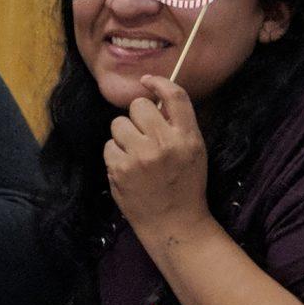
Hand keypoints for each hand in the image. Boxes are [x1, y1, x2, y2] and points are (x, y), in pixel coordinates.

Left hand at [105, 76, 211, 242]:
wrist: (174, 223)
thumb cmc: (185, 186)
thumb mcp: (195, 152)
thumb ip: (178, 125)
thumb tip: (155, 98)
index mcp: (187, 137)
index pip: (174, 96)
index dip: (158, 83)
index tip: (147, 81)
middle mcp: (164, 143)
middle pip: (138, 105)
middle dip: (138, 117)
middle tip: (144, 136)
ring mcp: (140, 156)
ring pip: (118, 124)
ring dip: (124, 136)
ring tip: (136, 155)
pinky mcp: (120, 169)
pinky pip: (108, 145)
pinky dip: (115, 155)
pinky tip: (128, 169)